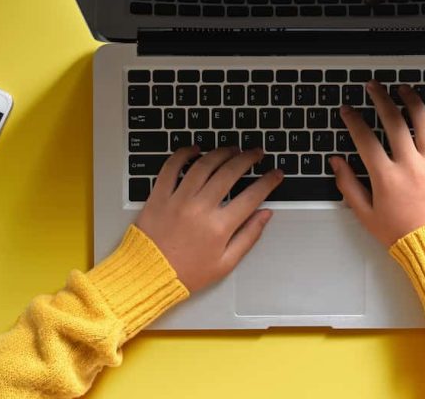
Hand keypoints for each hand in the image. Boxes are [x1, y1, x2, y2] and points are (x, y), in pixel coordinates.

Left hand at [135, 146, 282, 291]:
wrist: (149, 276)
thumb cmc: (186, 273)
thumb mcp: (225, 264)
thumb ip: (248, 237)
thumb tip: (265, 215)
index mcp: (219, 227)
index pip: (252, 196)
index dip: (268, 181)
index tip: (275, 173)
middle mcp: (200, 208)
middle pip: (229, 172)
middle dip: (247, 158)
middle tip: (256, 153)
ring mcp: (178, 199)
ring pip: (203, 165)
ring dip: (221, 152)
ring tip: (232, 149)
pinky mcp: (159, 195)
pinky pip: (171, 167)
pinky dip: (183, 154)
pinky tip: (195, 150)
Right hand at [330, 81, 424, 246]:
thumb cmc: (402, 234)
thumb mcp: (365, 214)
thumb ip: (348, 185)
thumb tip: (336, 162)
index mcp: (386, 176)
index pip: (364, 138)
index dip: (353, 120)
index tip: (347, 110)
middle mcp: (410, 165)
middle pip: (393, 122)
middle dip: (380, 99)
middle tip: (373, 87)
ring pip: (423, 122)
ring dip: (411, 101)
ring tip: (403, 89)